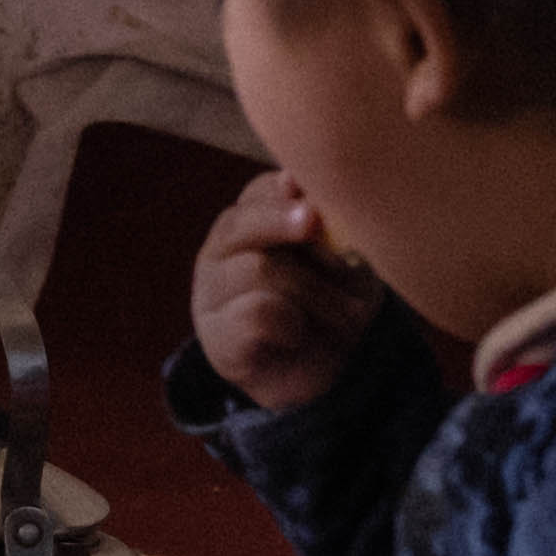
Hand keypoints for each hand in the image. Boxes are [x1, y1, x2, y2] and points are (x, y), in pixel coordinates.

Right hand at [188, 167, 383, 415]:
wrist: (336, 377)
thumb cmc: (338, 306)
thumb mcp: (342, 257)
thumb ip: (318, 221)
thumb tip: (296, 177)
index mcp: (249, 230)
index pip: (256, 194)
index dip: (287, 193)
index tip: (319, 203)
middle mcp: (219, 258)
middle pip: (239, 224)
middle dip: (282, 221)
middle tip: (315, 223)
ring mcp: (211, 299)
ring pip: (256, 269)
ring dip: (312, 291)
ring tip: (345, 314)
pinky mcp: (217, 341)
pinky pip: (255, 314)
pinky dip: (290, 322)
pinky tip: (301, 334)